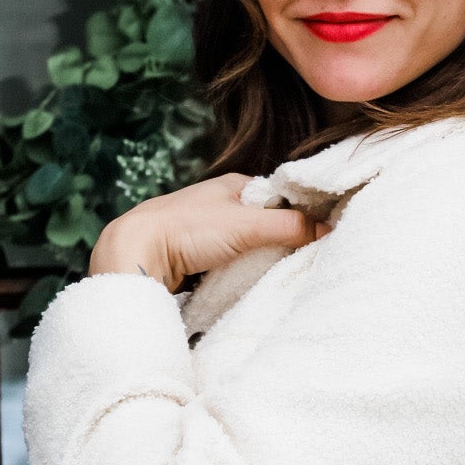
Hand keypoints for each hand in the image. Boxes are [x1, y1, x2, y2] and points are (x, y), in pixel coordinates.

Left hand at [89, 174, 323, 289]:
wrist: (136, 253)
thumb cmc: (187, 229)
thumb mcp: (247, 225)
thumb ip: (290, 227)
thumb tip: (328, 230)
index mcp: (234, 184)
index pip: (281, 197)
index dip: (300, 214)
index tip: (319, 234)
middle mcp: (221, 203)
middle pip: (266, 222)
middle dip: (281, 240)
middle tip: (299, 258)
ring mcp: (208, 229)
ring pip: (247, 244)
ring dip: (259, 258)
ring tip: (274, 271)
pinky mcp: (196, 254)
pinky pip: (230, 261)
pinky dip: (240, 270)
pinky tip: (245, 280)